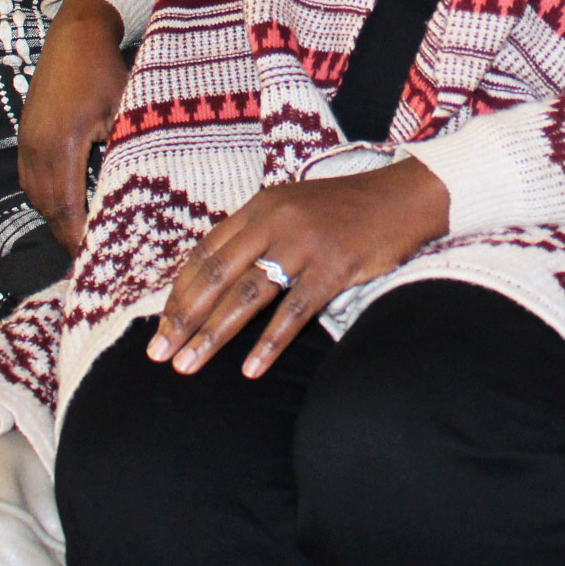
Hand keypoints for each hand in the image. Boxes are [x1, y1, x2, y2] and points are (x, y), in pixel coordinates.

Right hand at [18, 0, 128, 254]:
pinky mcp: (25, 136)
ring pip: (36, 196)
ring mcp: (27, 143)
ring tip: (79, 239)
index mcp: (63, 147)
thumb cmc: (106, 71)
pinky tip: (66, 207)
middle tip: (89, 259)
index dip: (78, 238)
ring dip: (55, 218)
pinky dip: (47, 198)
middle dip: (66, 236)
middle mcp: (37, 149)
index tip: (94, 259)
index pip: (67, 209)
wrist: (75, 35)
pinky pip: (30, 179)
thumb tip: (137, 192)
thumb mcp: (124, 111)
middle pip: (48, 209)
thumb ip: (126, 151)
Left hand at [146, 158, 451, 378]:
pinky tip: (250, 369)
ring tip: (188, 365)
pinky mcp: (333, 267)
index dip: (180, 291)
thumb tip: (218, 273)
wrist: (406, 196)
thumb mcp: (294, 207)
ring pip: (246, 296)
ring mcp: (304, 245)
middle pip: (216, 276)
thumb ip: (258, 233)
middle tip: (158, 353)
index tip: (161, 324)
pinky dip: (269, 343)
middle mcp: (276, 222)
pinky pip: (293, 312)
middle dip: (183, 318)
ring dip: (212, 335)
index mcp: (261, 206)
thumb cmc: (348, 208)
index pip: (205, 253)